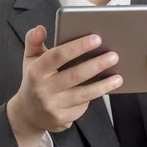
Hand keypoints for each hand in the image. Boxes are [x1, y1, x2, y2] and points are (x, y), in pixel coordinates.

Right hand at [7, 25, 122, 146]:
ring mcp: (53, 106)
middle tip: (114, 55)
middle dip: (97, 65)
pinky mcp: (62, 118)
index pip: (58, 56)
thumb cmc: (35, 80)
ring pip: (83, 94)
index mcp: (36, 71)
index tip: (97, 38)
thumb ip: (34, 41)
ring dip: (104, 85)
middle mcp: (43, 89)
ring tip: (118, 77)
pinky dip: (97, 95)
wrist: (28, 114)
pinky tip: (108, 87)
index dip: (78, 46)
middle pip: (75, 75)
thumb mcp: (30, 60)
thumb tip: (40, 28)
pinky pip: (83, 105)